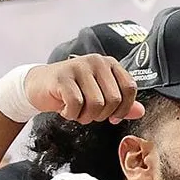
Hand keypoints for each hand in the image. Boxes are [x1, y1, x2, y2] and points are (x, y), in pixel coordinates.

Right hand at [23, 54, 141, 124]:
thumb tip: (140, 112)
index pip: (130, 88)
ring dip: (86, 116)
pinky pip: (76, 103)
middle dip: (101, 115)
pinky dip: (72, 114)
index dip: (124, 108)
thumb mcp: (99, 95)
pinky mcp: (62, 77)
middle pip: (113, 99)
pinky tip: (66, 110)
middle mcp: (96, 61)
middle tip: (88, 114)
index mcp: (110, 64)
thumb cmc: (72, 91)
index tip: (113, 117)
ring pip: (96, 103)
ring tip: (77, 113)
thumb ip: (121, 103)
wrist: (38, 85)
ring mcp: (79, 67)